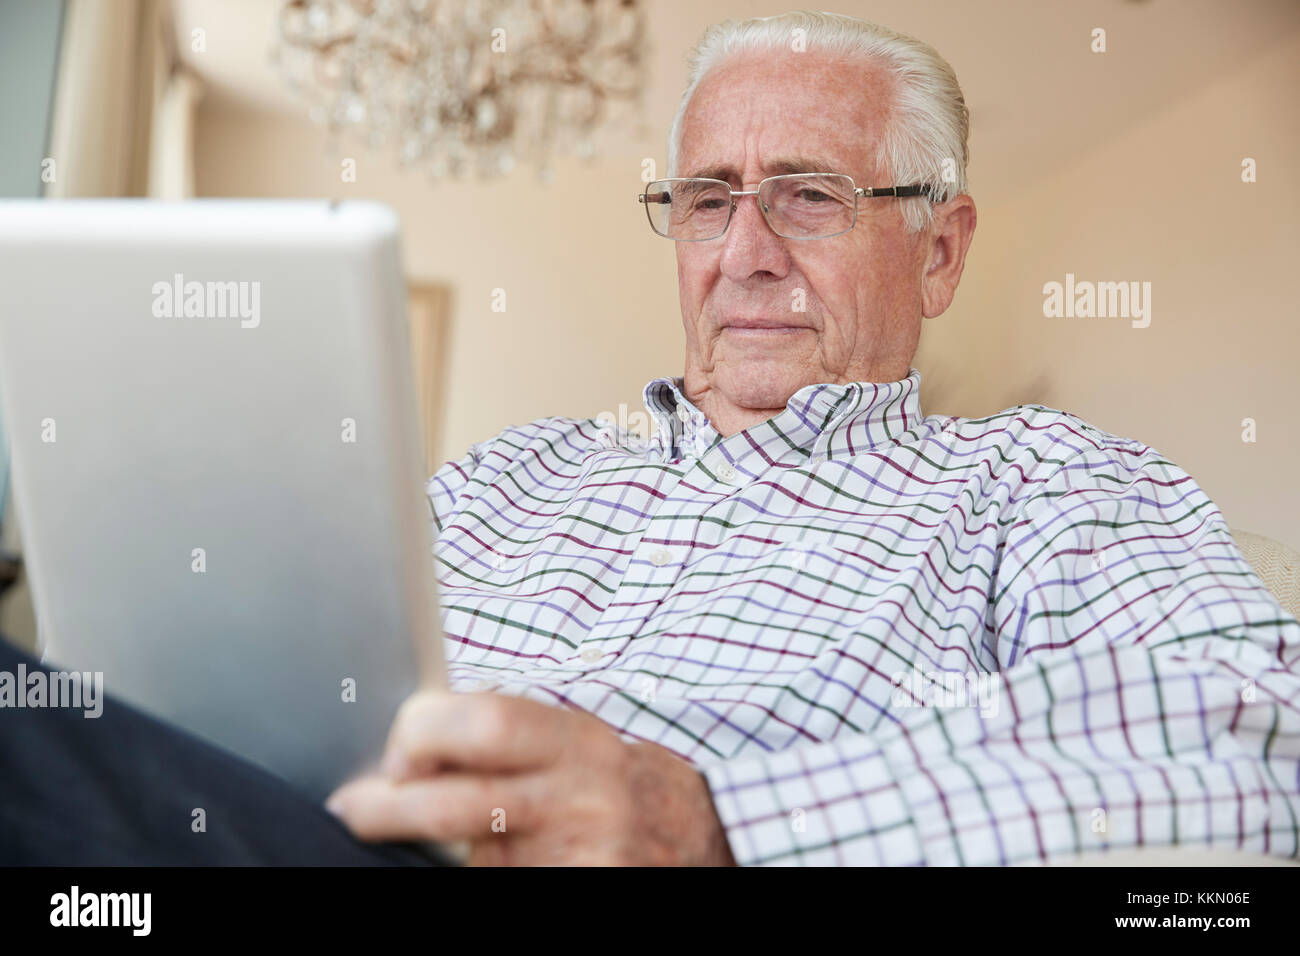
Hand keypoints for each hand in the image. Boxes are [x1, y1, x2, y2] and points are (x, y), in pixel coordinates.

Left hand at [325, 689, 736, 865]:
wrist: (698, 836)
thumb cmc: (612, 782)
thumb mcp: (574, 741)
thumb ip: (505, 739)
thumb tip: (405, 742)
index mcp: (577, 741)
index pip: (486, 724)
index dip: (423, 733)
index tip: (395, 752)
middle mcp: (582, 799)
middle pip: (459, 803)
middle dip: (389, 807)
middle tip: (352, 808)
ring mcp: (584, 858)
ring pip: (473, 860)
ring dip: (430, 852)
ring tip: (418, 835)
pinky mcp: (583, 893)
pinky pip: (501, 887)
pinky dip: (476, 874)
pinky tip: (474, 865)